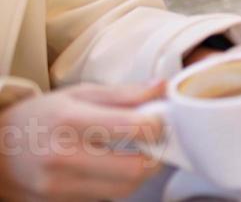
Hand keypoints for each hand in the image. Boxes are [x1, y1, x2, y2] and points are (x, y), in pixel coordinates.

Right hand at [0, 82, 163, 200]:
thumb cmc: (39, 118)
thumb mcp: (77, 95)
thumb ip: (124, 94)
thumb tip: (163, 87)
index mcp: (70, 121)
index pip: (133, 128)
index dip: (158, 124)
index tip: (160, 118)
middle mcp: (64, 158)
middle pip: (135, 169)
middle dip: (156, 155)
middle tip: (155, 141)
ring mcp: (60, 186)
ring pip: (124, 189)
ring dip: (139, 172)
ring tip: (135, 152)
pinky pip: (105, 197)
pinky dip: (117, 183)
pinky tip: (112, 166)